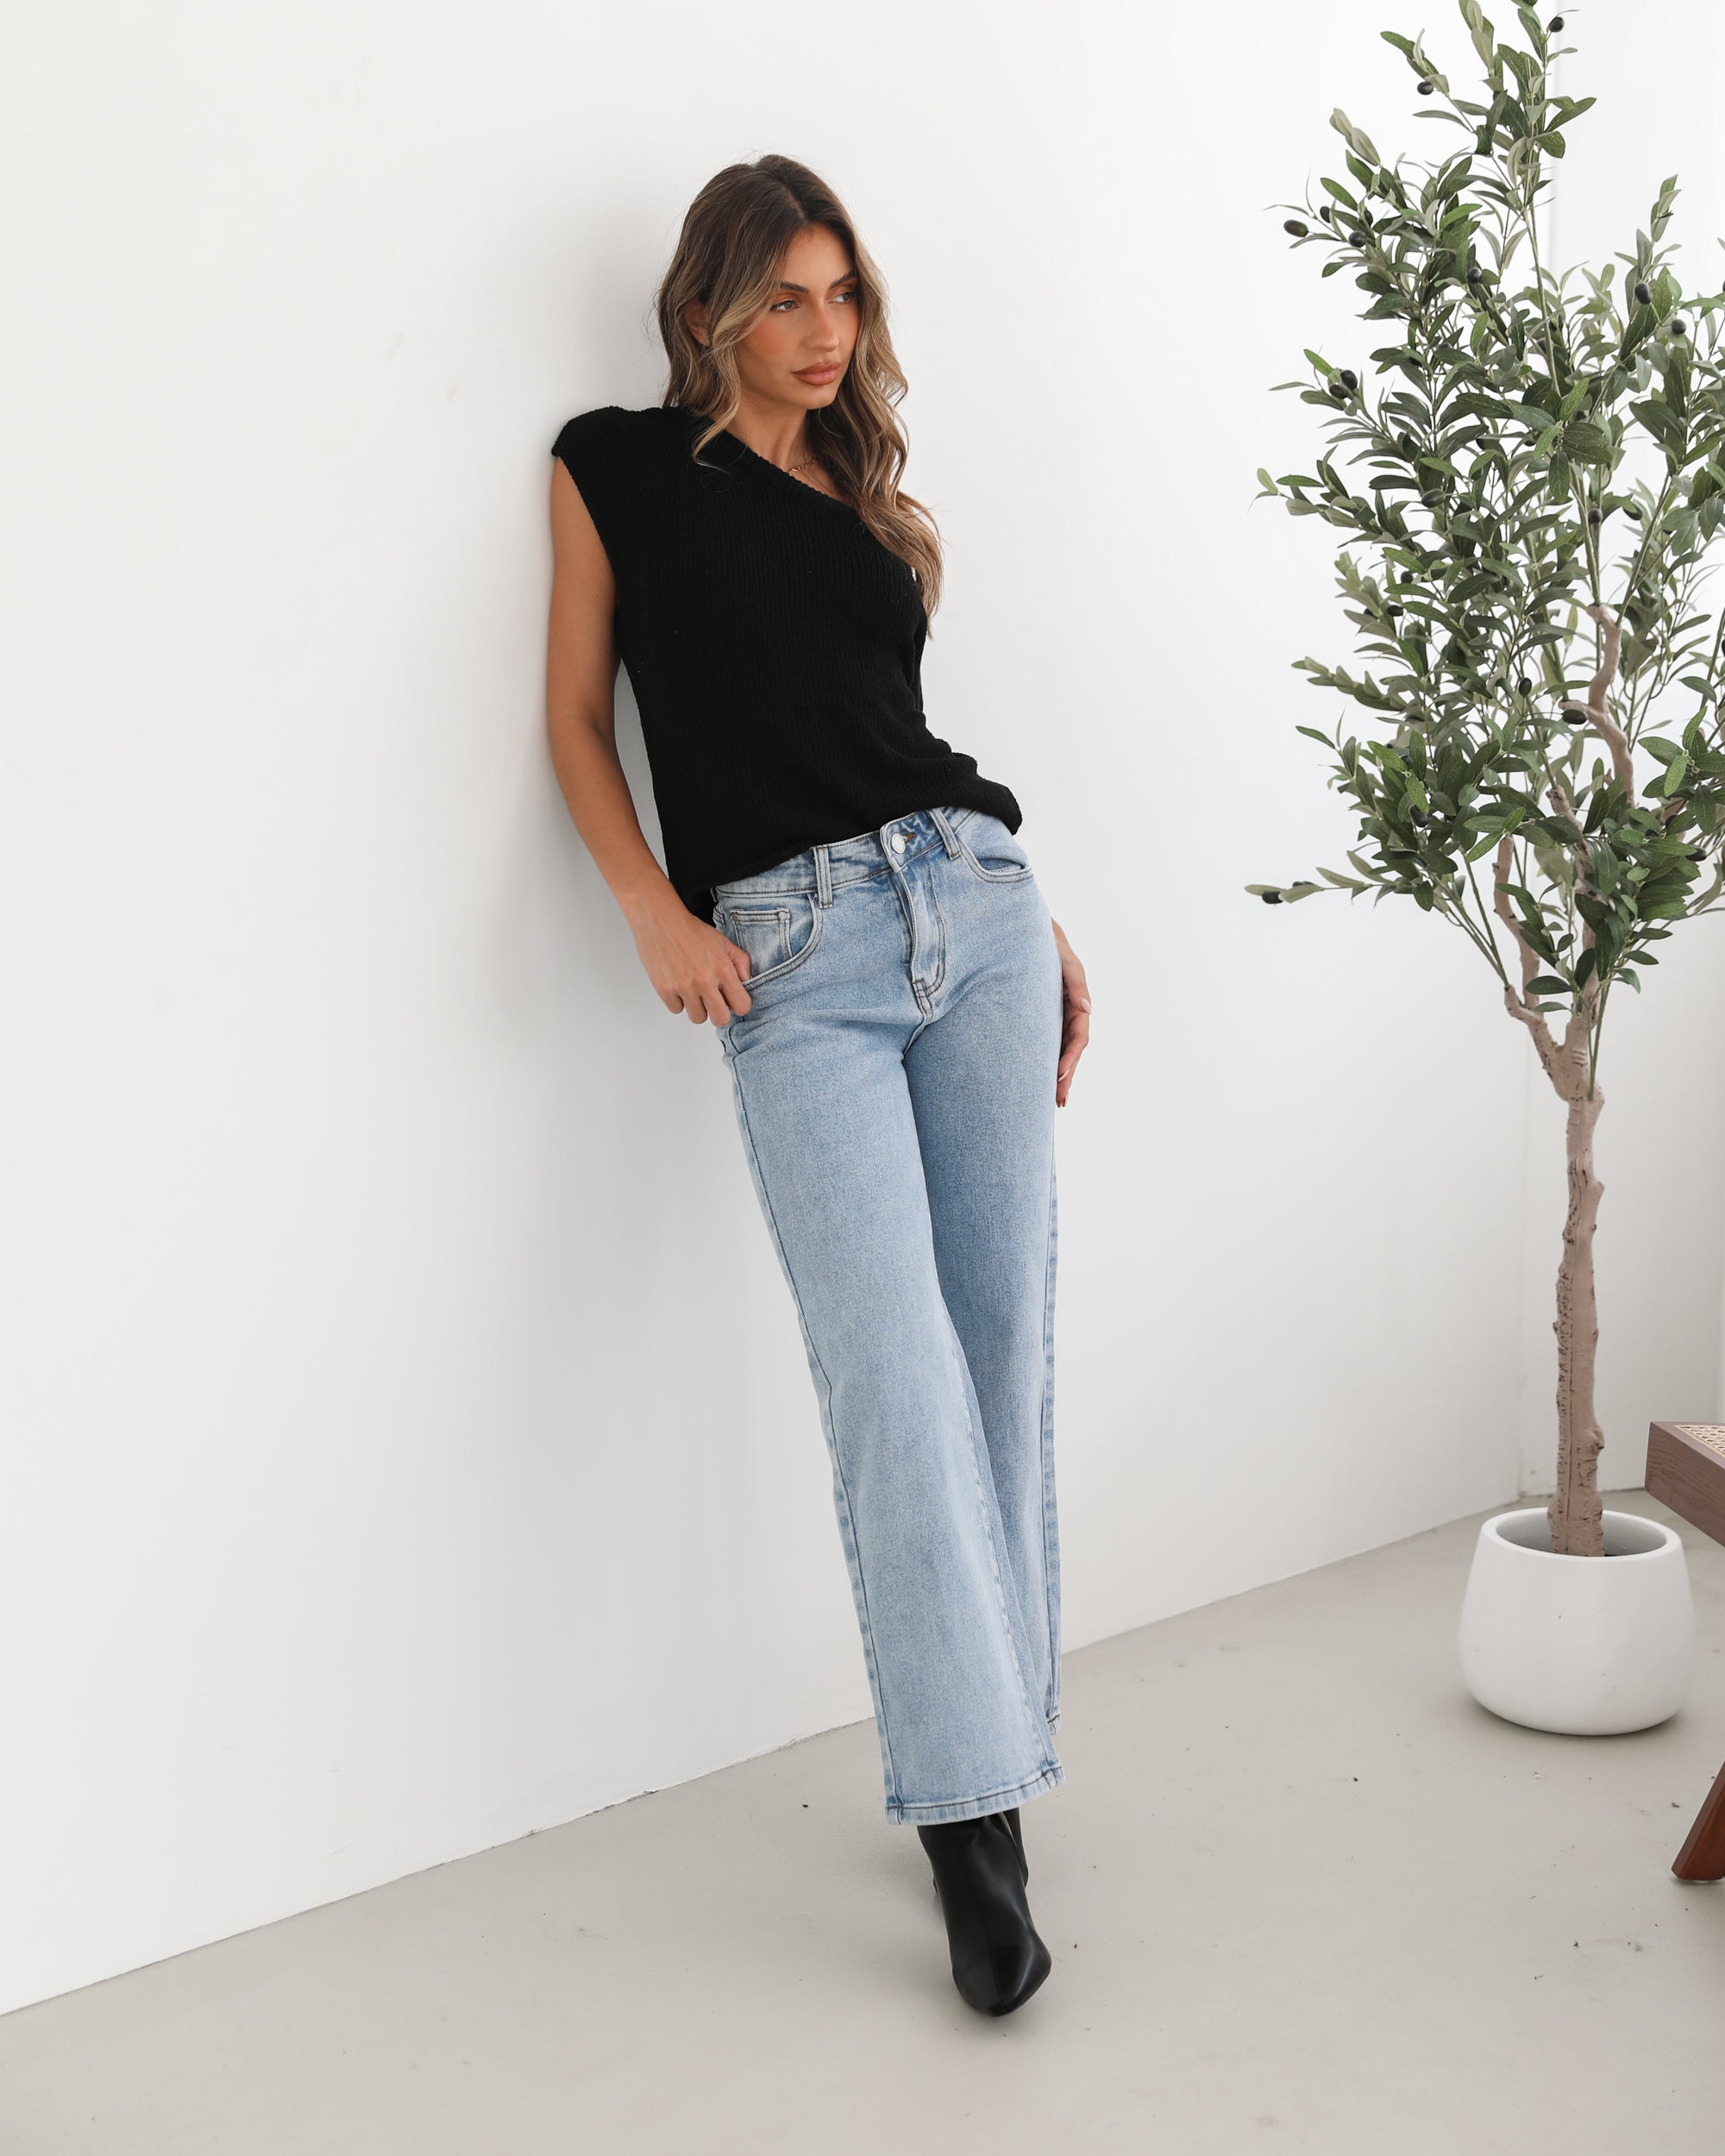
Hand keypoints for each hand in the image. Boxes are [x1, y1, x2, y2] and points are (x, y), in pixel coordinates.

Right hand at [627, 889, 753, 1024]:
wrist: (660, 920)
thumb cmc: (690, 930)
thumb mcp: (723, 941)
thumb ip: (740, 961)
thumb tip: (746, 981)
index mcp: (723, 969)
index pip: (742, 1006)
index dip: (738, 1004)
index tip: (732, 999)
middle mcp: (705, 981)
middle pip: (720, 1019)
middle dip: (719, 1012)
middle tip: (713, 1001)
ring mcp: (684, 987)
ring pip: (697, 1018)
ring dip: (697, 1007)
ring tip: (693, 990)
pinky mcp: (664, 989)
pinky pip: (677, 1010)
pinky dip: (678, 1001)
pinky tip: (678, 985)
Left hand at [1049, 917, 1090, 1107]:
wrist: (1030, 937)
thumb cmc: (1052, 947)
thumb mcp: (1066, 962)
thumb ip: (1077, 983)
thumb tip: (1087, 1008)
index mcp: (1078, 1006)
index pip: (1078, 1038)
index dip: (1070, 1058)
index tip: (1059, 1075)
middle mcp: (1070, 1016)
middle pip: (1071, 1053)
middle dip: (1066, 1078)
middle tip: (1059, 1102)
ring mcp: (1057, 1020)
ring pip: (1059, 1053)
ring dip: (1058, 1077)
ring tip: (1053, 1103)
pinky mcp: (1043, 1020)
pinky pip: (1046, 1046)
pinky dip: (1044, 1063)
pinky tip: (1039, 1081)